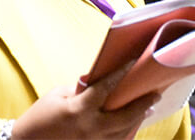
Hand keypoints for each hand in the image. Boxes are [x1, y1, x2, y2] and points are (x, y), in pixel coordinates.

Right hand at [12, 62, 159, 139]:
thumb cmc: (40, 117)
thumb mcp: (58, 95)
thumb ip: (80, 89)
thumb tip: (97, 81)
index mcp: (80, 109)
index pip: (106, 88)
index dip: (121, 72)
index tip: (134, 61)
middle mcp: (90, 128)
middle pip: (125, 116)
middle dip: (142, 104)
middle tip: (154, 94)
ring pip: (124, 133)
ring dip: (137, 120)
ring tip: (147, 108)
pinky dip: (125, 134)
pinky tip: (131, 125)